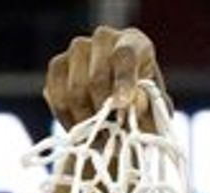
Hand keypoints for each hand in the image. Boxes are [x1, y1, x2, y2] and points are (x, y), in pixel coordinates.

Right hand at [43, 25, 166, 131]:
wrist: (121, 115)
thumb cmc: (141, 111)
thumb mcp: (152, 112)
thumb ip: (145, 106)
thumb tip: (131, 101)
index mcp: (134, 43)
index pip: (125, 55)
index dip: (123, 81)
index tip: (122, 104)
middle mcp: (104, 39)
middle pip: (96, 78)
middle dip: (103, 113)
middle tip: (111, 135)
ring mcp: (77, 50)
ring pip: (75, 90)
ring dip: (86, 121)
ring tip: (99, 136)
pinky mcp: (57, 67)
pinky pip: (57, 96)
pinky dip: (68, 119)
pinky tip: (82, 130)